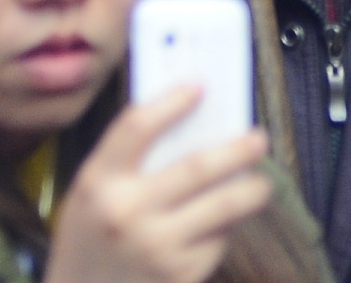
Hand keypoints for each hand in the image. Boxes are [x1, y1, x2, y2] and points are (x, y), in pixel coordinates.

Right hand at [42, 89, 273, 282]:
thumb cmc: (87, 242)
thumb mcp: (88, 195)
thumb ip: (126, 163)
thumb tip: (189, 130)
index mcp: (98, 182)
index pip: (138, 126)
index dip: (172, 102)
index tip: (199, 87)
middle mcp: (128, 212)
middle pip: (197, 167)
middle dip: (237, 150)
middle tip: (258, 138)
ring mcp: (158, 247)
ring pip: (222, 207)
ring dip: (251, 190)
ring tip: (262, 183)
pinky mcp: (181, 275)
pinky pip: (217, 242)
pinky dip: (227, 228)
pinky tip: (226, 223)